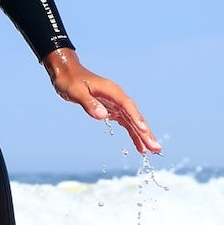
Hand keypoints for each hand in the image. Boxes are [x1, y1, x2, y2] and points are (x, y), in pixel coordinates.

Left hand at [42, 49, 161, 154]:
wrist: (67, 73)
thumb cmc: (70, 81)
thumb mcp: (76, 92)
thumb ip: (89, 103)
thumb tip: (102, 116)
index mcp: (112, 91)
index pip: (127, 106)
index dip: (136, 118)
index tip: (143, 130)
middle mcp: (118, 97)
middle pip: (135, 116)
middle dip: (145, 132)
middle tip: (156, 148)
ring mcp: (117, 104)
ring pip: (133, 122)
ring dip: (143, 136)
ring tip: (154, 151)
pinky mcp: (113, 109)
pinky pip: (127, 124)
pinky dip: (133, 135)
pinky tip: (140, 147)